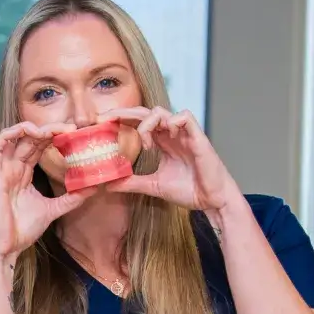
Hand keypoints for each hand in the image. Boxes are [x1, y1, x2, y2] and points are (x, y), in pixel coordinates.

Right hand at [0, 121, 89, 258]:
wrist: (6, 248)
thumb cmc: (23, 229)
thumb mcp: (53, 209)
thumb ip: (71, 198)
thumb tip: (94, 187)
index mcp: (23, 173)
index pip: (38, 146)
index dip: (53, 136)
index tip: (74, 133)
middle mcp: (12, 168)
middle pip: (29, 139)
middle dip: (48, 130)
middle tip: (70, 129)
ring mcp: (2, 170)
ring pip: (13, 137)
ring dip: (31, 128)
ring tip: (51, 131)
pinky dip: (10, 134)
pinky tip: (29, 131)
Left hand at [99, 106, 238, 211]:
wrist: (212, 201)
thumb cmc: (189, 191)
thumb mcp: (153, 186)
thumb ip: (132, 183)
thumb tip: (109, 185)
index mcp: (162, 142)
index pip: (138, 122)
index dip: (121, 119)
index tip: (102, 124)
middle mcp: (171, 134)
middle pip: (145, 112)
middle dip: (124, 112)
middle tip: (106, 119)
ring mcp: (184, 134)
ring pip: (161, 111)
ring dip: (147, 123)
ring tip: (144, 143)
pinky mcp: (197, 136)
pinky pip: (184, 116)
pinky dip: (171, 122)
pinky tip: (163, 139)